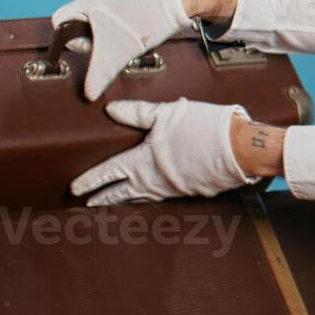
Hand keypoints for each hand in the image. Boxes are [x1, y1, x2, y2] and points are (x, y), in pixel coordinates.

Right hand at [52, 0, 193, 100]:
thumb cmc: (151, 19)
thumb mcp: (121, 52)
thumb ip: (101, 73)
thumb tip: (89, 93)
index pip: (60, 21)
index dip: (69, 40)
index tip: (90, 49)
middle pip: (80, 22)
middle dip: (92, 40)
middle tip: (111, 47)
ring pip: (99, 20)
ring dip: (108, 35)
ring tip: (126, 41)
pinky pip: (114, 14)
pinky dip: (120, 28)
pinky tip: (136, 34)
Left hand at [71, 99, 255, 206]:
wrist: (240, 149)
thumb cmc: (204, 129)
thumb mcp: (167, 113)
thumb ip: (138, 113)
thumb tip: (111, 110)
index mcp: (143, 162)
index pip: (108, 173)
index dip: (90, 181)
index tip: (75, 189)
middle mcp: (154, 180)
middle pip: (122, 193)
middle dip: (104, 198)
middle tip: (89, 205)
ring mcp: (173, 189)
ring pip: (142, 198)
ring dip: (126, 201)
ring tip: (116, 203)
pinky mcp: (190, 191)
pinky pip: (162, 197)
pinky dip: (150, 198)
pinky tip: (152, 195)